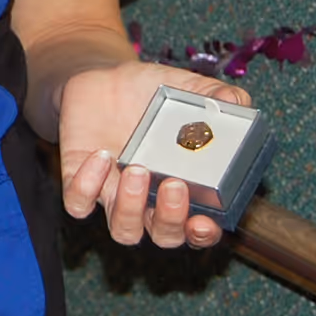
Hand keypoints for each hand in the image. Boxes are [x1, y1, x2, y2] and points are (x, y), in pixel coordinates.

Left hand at [57, 61, 250, 249]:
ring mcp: (115, 194)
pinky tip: (102, 155)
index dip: (203, 234)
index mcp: (185, 188)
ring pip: (123, 230)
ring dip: (130, 208)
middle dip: (169, 220)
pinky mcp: (79, 181)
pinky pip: (79, 203)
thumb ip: (215, 96)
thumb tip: (236, 101)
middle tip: (173, 185)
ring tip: (137, 169)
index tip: (204, 222)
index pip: (198, 229)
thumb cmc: (151, 92)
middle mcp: (151, 201)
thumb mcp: (186, 88)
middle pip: (164, 236)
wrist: (101, 79)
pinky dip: (87, 187)